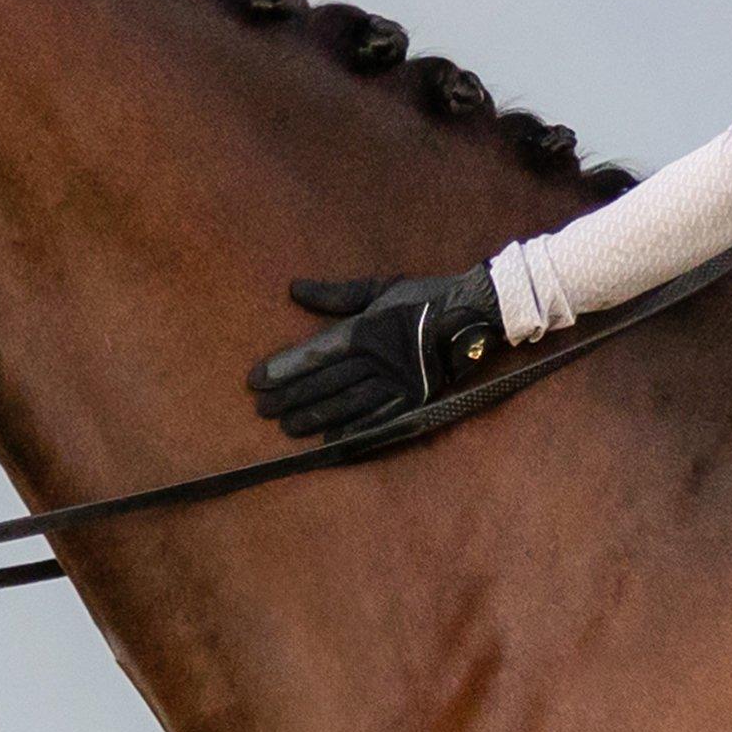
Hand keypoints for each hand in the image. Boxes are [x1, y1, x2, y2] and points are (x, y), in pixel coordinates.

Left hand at [250, 265, 507, 441]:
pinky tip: (331, 441)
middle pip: (325, 383)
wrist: (474, 315)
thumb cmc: (422, 297)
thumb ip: (335, 295)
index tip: (257, 380)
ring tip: (288, 428)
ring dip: (315, 418)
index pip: (316, 353)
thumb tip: (294, 290)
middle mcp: (378, 359)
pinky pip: (380, 421)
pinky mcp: (415, 400)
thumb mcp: (377, 289)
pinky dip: (354, 432)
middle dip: (291, 398)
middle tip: (262, 410)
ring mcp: (397, 383)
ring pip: (347, 405)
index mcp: (366, 330)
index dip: (284, 368)